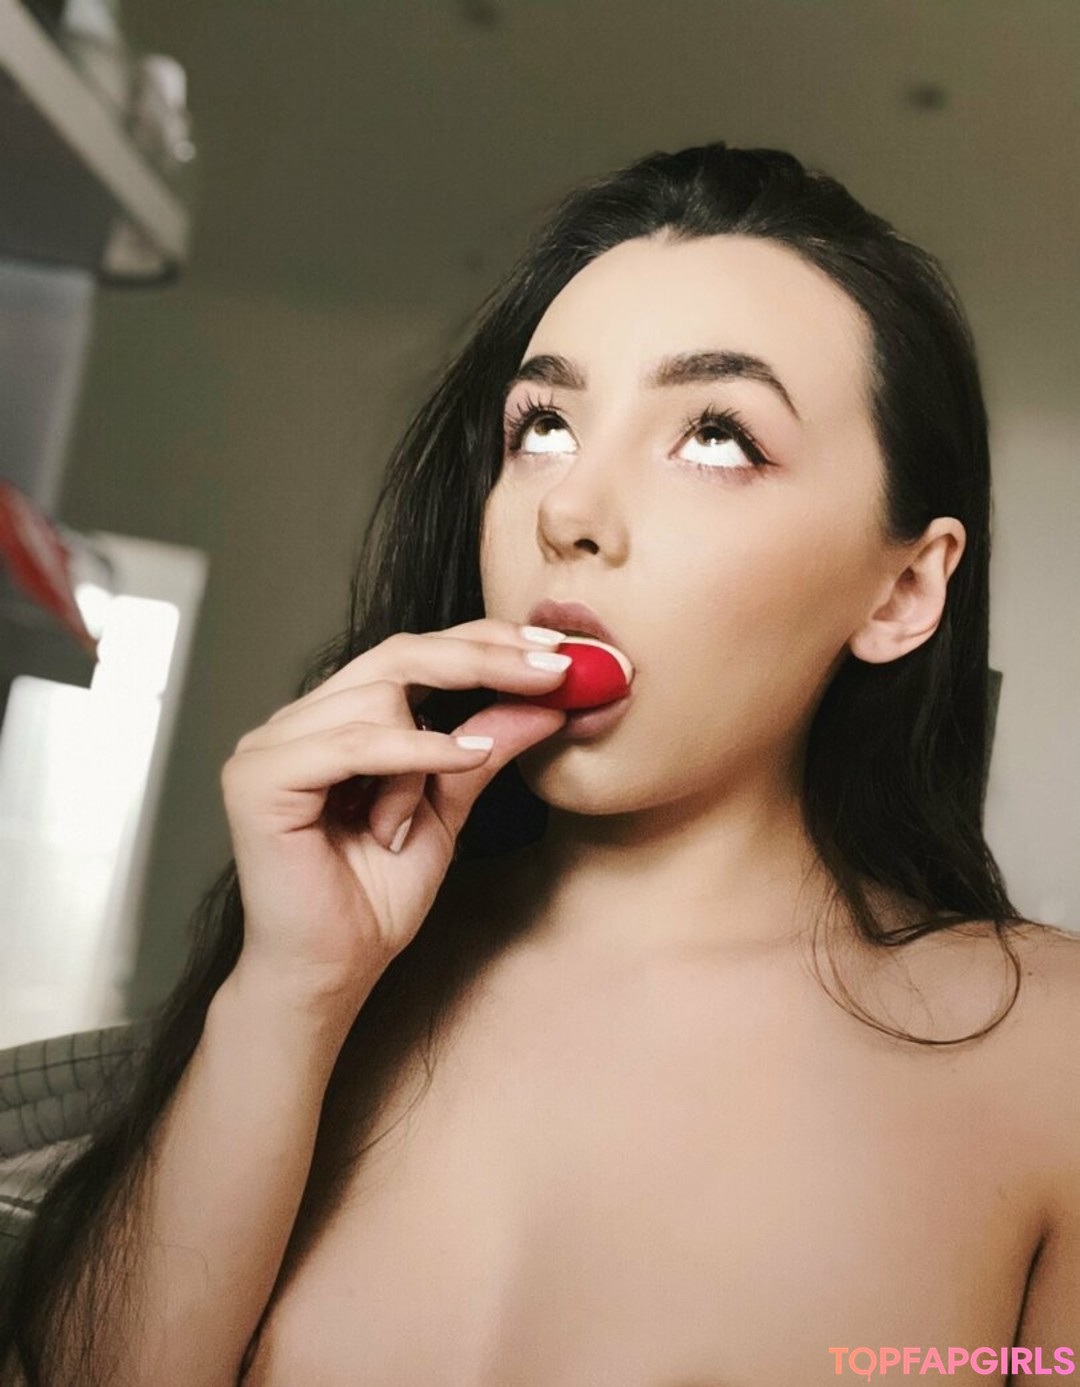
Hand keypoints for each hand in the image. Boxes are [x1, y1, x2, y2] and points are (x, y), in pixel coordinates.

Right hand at [219, 620, 568, 1016]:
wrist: (333, 971)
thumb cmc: (376, 898)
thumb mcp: (448, 809)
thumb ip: (484, 746)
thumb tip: (548, 700)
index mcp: (334, 719)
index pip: (411, 654)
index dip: (483, 642)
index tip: (556, 649)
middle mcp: (298, 721)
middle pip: (398, 656)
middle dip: (485, 658)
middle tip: (556, 669)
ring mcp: (271, 744)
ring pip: (380, 701)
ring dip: (426, 758)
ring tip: (412, 822)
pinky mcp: (259, 779)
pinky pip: (353, 743)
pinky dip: (413, 753)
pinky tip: (462, 758)